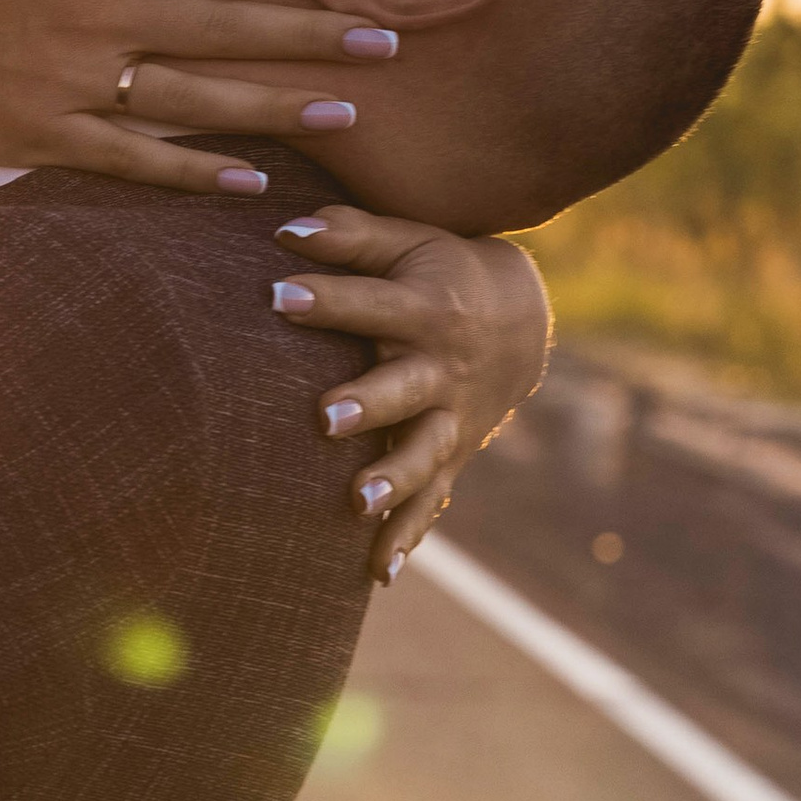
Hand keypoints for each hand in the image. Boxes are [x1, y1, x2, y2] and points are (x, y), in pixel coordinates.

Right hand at [0, 0, 397, 200]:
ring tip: (349, 112)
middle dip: (311, 33)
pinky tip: (257, 182)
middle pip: (225, 26)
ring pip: (198, 99)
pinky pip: (139, 160)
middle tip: (388, 42)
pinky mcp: (56, 138)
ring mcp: (81, 86)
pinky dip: (197, 173)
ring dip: (276, 107)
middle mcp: (101, 22)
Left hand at [266, 205, 552, 580]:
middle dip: (367, 403)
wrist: (523, 322)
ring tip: (356, 502)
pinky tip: (378, 572)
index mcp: (426, 309)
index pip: (370, 304)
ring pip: (421, 452)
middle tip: (325, 417)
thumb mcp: (408, 242)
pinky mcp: (453, 455)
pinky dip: (408, 536)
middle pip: (402, 387)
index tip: (277, 295)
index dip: (327, 299)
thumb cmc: (443, 271)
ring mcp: (451, 418)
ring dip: (391, 479)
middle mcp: (441, 368)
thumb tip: (283, 228)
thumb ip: (350, 236)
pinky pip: (432, 499)